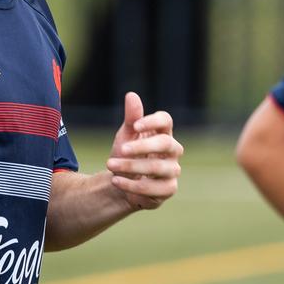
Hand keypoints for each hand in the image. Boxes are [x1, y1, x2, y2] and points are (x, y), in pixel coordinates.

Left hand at [105, 92, 182, 209]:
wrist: (121, 182)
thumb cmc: (127, 154)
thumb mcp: (126, 135)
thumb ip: (131, 117)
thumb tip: (131, 95)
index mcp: (163, 133)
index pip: (166, 121)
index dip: (152, 121)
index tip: (135, 125)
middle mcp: (173, 151)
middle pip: (166, 143)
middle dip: (142, 147)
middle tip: (121, 148)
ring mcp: (173, 170)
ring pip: (157, 167)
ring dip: (131, 166)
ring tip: (110, 164)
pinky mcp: (168, 189)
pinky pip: (153, 188)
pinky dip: (132, 184)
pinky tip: (116, 181)